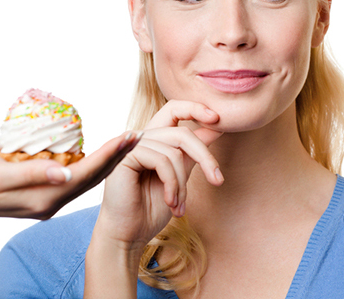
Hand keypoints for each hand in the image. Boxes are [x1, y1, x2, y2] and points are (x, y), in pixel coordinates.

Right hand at [0, 132, 141, 220]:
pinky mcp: (42, 194)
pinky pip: (75, 178)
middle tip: (139, 134)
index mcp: (46, 198)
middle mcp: (53, 201)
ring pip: (87, 178)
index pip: (88, 172)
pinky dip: (90, 164)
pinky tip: (97, 153)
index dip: (111, 153)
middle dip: (118, 155)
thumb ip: (33, 174)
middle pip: (94, 176)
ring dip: (107, 159)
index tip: (131, 135)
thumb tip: (65, 173)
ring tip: (125, 142)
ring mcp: (48, 200)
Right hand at [94, 100, 223, 253]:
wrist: (129, 235)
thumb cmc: (150, 209)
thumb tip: (216, 128)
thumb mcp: (180, 176)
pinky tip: (170, 202)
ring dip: (182, 183)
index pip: (175, 108)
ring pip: (174, 150)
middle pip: (182, 132)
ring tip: (180, 205)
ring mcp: (131, 146)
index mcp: (154, 138)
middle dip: (204, 157)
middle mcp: (141, 138)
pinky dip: (172, 184)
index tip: (218, 119)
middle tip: (218, 180)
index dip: (196, 108)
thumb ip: (192, 152)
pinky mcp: (125, 158)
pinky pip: (161, 161)